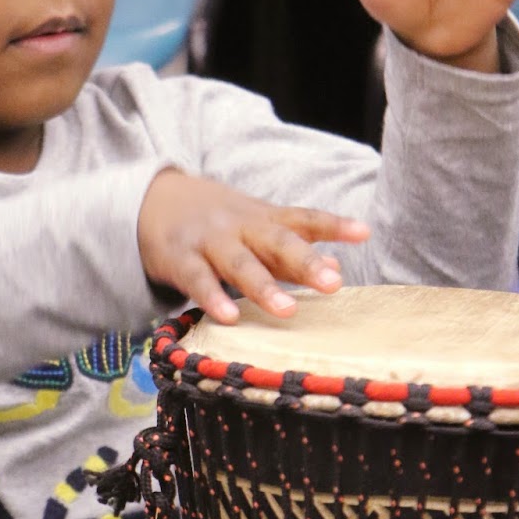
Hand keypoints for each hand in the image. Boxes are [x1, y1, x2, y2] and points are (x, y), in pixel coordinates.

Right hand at [138, 169, 368, 323]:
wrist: (154, 200)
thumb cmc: (218, 223)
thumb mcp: (256, 229)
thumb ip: (293, 252)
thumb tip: (337, 267)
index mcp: (264, 218)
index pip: (304, 218)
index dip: (334, 224)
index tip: (364, 232)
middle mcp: (241, 226)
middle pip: (277, 241)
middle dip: (306, 262)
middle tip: (333, 284)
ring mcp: (210, 242)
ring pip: (240, 263)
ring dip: (263, 286)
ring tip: (288, 310)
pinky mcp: (180, 259)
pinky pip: (198, 280)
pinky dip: (213, 298)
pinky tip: (229, 318)